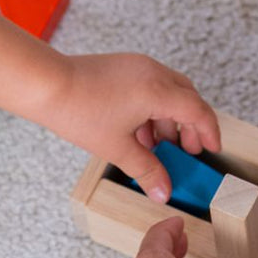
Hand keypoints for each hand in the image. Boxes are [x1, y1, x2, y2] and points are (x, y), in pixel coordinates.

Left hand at [44, 53, 221, 203]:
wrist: (45, 84)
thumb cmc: (78, 109)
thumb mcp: (117, 147)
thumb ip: (146, 170)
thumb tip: (163, 191)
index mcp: (158, 91)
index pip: (198, 111)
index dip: (209, 131)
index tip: (212, 148)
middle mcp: (153, 73)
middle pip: (188, 98)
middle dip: (191, 125)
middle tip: (188, 150)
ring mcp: (138, 66)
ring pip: (170, 91)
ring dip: (170, 118)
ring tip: (159, 146)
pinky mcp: (124, 66)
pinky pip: (152, 85)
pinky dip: (154, 107)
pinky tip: (140, 131)